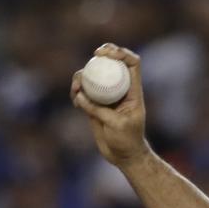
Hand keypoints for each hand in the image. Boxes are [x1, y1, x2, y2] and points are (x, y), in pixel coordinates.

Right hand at [71, 43, 148, 167]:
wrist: (123, 155)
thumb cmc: (127, 140)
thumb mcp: (116, 124)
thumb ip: (98, 109)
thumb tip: (80, 95)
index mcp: (133, 90)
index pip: (132, 63)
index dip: (121, 53)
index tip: (106, 54)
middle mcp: (120, 89)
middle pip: (112, 63)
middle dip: (102, 54)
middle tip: (93, 56)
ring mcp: (106, 95)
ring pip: (94, 75)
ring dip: (82, 75)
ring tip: (76, 88)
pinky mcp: (94, 104)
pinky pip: (83, 91)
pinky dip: (76, 91)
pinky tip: (75, 100)